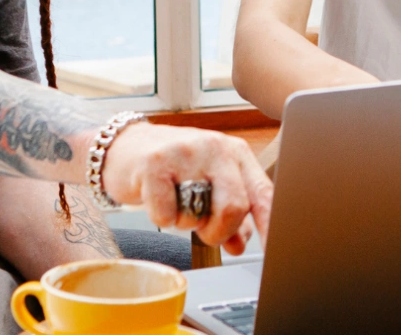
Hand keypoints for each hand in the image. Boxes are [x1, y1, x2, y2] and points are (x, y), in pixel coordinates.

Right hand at [98, 123, 273, 254]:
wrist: (123, 147)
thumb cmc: (172, 168)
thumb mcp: (208, 185)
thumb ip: (229, 213)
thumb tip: (241, 243)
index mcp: (236, 154)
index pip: (264, 194)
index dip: (271, 227)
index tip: (277, 253)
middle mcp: (215, 148)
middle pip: (235, 207)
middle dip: (219, 231)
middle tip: (205, 229)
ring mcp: (185, 153)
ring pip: (199, 214)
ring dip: (187, 223)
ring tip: (178, 203)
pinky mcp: (154, 164)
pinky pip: (167, 214)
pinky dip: (163, 218)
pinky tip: (158, 200)